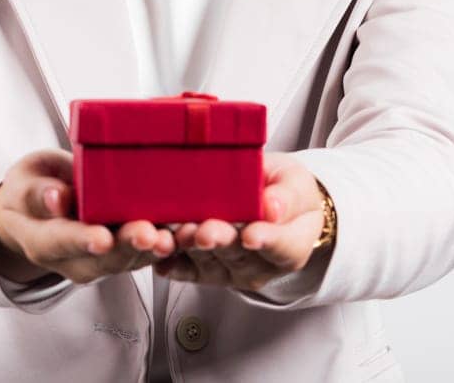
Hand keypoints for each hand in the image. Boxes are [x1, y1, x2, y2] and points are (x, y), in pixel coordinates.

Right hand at [0, 149, 175, 285]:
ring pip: (128, 259)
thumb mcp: (24, 182)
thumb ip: (36, 192)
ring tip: (171, 235)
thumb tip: (55, 198)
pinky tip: (183, 231)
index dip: (81, 240)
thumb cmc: (31, 189)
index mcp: (40, 240)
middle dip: (128, 246)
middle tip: (148, 234)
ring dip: (152, 249)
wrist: (39, 206)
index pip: (59, 243)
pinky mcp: (122, 253)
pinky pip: (143, 252)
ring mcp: (99, 260)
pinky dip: (164, 242)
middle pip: (102, 257)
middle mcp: (72, 258)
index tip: (100, 237)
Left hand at [152, 150, 330, 293]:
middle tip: (206, 232)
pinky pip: (184, 270)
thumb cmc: (281, 191)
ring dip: (190, 249)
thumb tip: (272, 207)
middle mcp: (258, 265)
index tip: (252, 236)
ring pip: (207, 262)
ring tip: (180, 233)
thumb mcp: (294, 183)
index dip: (266, 240)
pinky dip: (169, 262)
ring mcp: (228, 270)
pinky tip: (159, 254)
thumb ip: (287, 196)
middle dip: (219, 241)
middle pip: (237, 255)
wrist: (266, 202)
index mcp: (289, 245)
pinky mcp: (201, 270)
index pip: (280, 246)